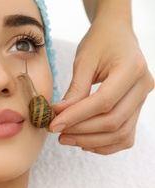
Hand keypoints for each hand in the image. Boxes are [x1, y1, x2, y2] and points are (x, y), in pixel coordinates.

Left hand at [50, 17, 153, 154]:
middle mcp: (143, 86)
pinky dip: (105, 144)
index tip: (53, 124)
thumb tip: (59, 116)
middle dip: (81, 131)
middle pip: (113, 121)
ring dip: (90, 140)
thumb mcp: (84, 61)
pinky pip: (125, 136)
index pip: (104, 102)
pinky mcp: (137, 109)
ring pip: (121, 133)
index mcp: (132, 68)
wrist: (117, 34)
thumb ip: (75, 89)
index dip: (77, 116)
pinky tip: (83, 142)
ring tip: (65, 138)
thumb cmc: (99, 42)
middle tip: (55, 131)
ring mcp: (143, 99)